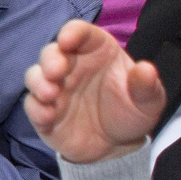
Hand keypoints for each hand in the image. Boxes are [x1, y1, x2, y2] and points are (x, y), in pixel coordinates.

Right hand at [21, 19, 162, 164]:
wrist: (118, 147)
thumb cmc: (131, 113)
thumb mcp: (148, 102)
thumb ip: (147, 86)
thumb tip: (147, 69)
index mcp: (96, 52)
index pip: (80, 33)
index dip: (72, 33)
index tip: (67, 39)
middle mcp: (70, 66)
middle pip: (51, 52)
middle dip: (50, 59)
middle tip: (56, 71)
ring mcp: (55, 89)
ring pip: (35, 76)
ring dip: (38, 82)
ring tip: (50, 93)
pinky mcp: (43, 113)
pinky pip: (32, 106)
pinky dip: (36, 108)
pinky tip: (48, 116)